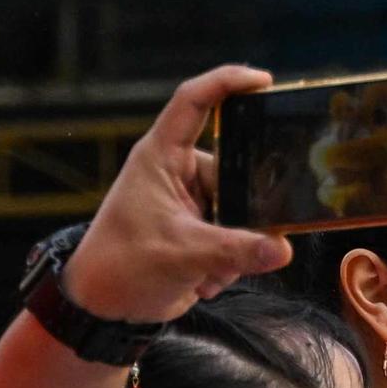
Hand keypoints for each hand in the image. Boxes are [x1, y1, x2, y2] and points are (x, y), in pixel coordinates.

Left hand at [60, 64, 294, 324]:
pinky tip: (204, 279)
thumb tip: (282, 248)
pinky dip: (228, 261)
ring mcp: (191, 202)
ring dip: (234, 245)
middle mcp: (177, 173)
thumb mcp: (182, 255)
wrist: (104, 306)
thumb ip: (236, 250)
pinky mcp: (200, 229)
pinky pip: (236, 236)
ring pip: (240, 211)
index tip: (264, 81)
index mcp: (161, 157)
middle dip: (243, 213)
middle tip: (243, 242)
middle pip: (236, 171)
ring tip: (208, 271)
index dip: (228, 83)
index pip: (194, 103)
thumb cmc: (122, 267)